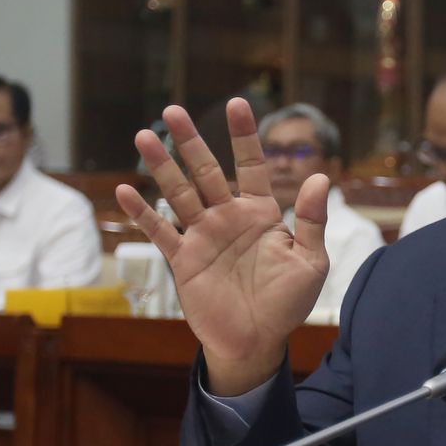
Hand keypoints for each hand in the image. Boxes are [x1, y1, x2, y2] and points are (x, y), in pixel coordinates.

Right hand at [116, 99, 330, 394]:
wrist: (257, 342)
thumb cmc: (287, 303)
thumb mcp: (310, 262)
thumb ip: (311, 221)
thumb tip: (320, 178)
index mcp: (260, 213)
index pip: (252, 165)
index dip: (244, 136)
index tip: (237, 104)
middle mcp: (228, 218)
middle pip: (207, 171)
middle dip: (190, 141)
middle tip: (172, 109)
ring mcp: (203, 236)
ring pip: (179, 194)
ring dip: (161, 166)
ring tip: (145, 136)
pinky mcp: (184, 260)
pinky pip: (160, 232)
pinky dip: (142, 214)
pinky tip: (125, 192)